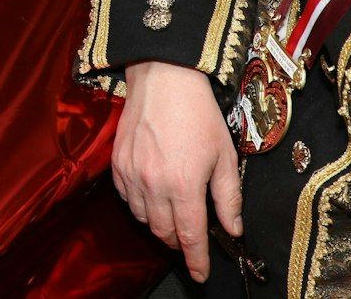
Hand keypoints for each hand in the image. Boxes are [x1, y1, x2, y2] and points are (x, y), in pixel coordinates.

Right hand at [111, 60, 242, 281]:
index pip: (190, 237)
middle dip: (179, 241)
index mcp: (184, 185)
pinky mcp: (117, 164)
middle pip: (164, 232)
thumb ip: (228, 197)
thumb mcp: (224, 154)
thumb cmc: (197, 112)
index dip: (196, 261)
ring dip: (159, 223)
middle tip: (191, 234)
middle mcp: (154, 185)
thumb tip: (233, 228)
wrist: (163, 78)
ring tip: (173, 211)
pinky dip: (140, 204)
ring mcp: (131, 175)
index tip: (200, 273)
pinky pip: (126, 198)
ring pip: (143, 219)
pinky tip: (152, 193)